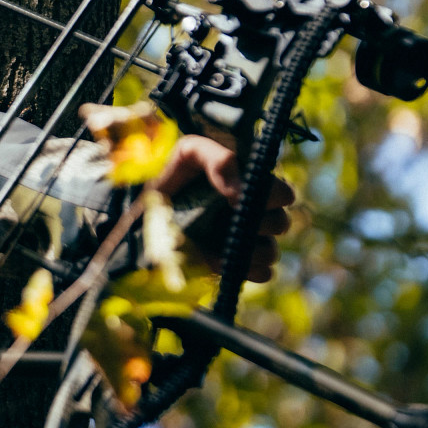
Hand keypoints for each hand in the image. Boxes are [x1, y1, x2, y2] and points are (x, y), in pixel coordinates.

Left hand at [151, 135, 295, 282]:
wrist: (145, 208)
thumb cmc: (173, 175)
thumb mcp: (189, 153)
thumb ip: (217, 158)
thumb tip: (240, 190)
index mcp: (251, 185)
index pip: (283, 193)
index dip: (273, 196)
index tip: (239, 199)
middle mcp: (254, 214)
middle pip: (281, 223)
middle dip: (263, 224)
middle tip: (235, 219)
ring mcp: (245, 241)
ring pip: (272, 252)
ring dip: (254, 251)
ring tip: (227, 246)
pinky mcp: (234, 263)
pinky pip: (260, 274)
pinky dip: (245, 270)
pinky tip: (220, 261)